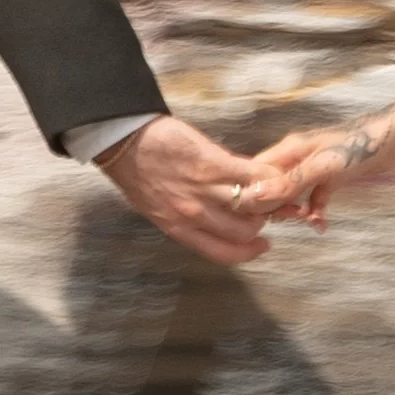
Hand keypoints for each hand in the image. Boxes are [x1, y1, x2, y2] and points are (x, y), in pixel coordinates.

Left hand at [98, 115, 298, 265]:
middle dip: (259, 222)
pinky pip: (254, 176)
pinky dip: (268, 175)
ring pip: (254, 206)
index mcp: (179, 228)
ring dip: (267, 197)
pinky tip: (270, 171)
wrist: (124, 141)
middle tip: (261, 208)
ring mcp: (205, 190)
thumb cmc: (137, 172)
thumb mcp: (156, 206)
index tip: (262, 245)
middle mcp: (194, 215)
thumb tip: (217, 217)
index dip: (249, 253)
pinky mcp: (214, 163)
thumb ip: (186, 218)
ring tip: (266, 187)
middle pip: (243, 231)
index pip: (223, 253)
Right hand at [252, 101, 394, 228]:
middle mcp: (297, 157)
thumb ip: (290, 182)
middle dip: (275, 205)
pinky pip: (315, 197)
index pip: (257, 172)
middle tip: (287, 221)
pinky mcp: (331, 176)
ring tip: (306, 223)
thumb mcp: (323, 167)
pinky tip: (321, 225)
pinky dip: (316, 211)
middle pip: (273, 184)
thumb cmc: (361, 147)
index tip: (258, 214)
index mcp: (290, 149)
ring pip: (293, 193)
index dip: (253, 193)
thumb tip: (254, 196)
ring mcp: (314, 167)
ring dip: (296, 210)